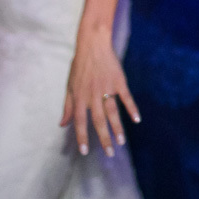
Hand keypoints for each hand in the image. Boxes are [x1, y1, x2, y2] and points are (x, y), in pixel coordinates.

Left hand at [60, 29, 140, 156]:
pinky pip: (126, 97)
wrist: (93, 45)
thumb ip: (67, 107)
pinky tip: (137, 119)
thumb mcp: (69, 86)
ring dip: (117, 128)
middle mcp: (92, 95)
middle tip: (109, 153)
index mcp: (79, 97)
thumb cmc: (80, 66)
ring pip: (112, 112)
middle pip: (98, 121)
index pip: (80, 121)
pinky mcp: (118, 81)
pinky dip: (132, 108)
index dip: (82, 136)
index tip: (85, 151)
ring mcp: (106, 88)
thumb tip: (62, 124)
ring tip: (121, 141)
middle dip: (103, 138)